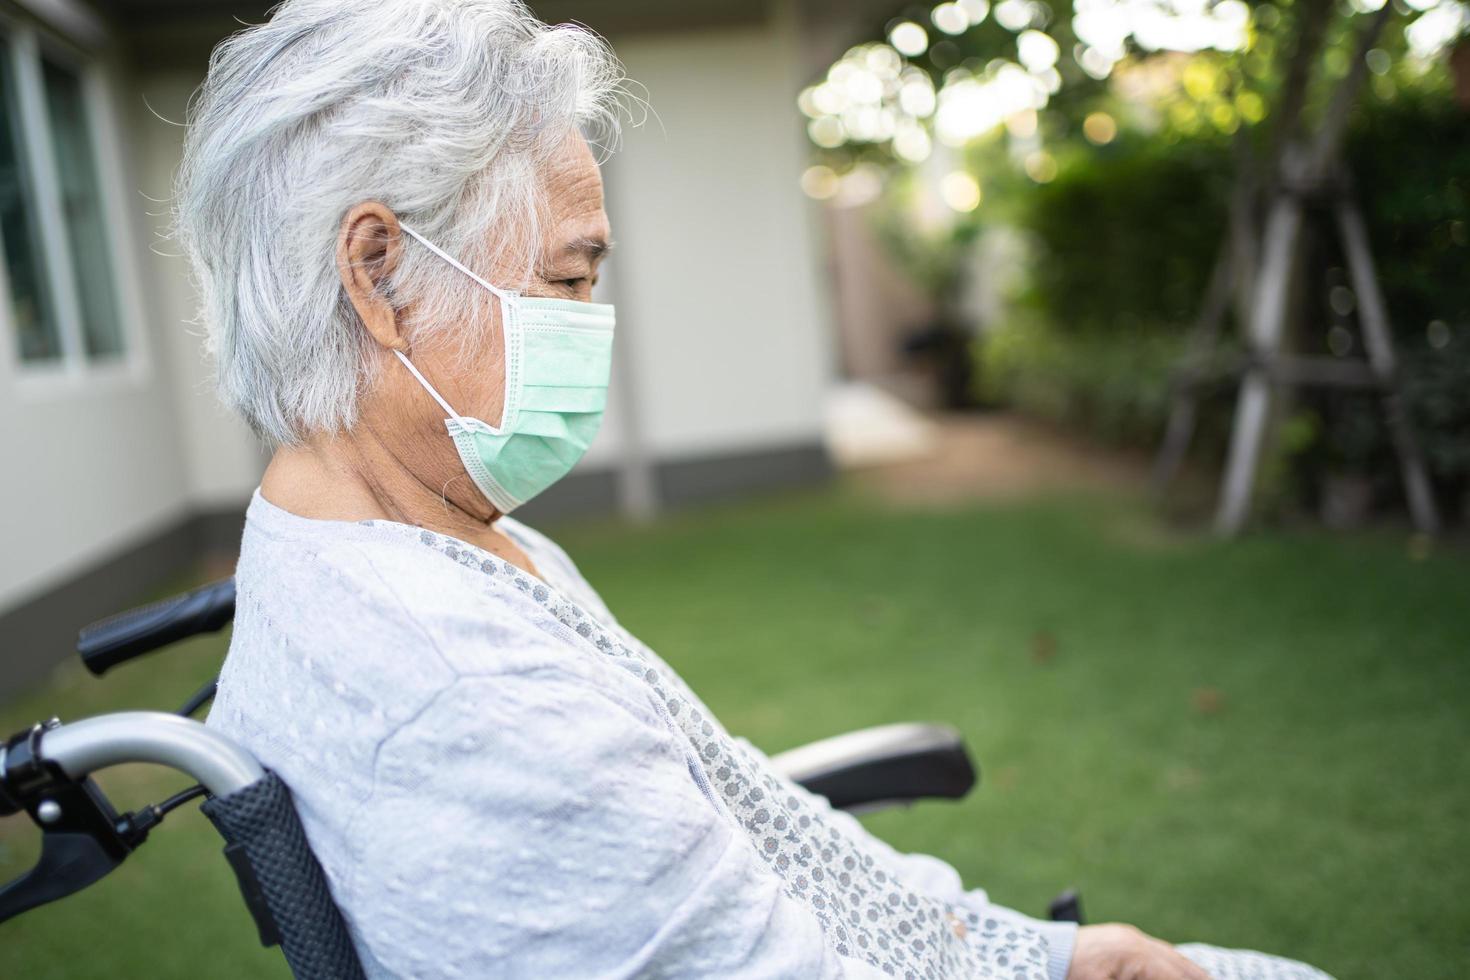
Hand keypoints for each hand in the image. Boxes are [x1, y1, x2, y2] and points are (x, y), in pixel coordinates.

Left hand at [1066, 924, 1212, 979]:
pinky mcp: (1119, 938)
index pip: (1175, 977)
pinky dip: (1169, 964)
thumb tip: (1167, 979)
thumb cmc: (1068, 974)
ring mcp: (1127, 936)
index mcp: (1134, 954)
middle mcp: (1135, 941)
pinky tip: (1176, 973)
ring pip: (1169, 955)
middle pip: (1179, 965)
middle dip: (1199, 978)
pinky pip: (1154, 951)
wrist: (1040, 952)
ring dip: (1187, 972)